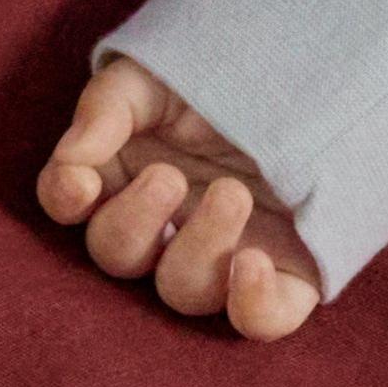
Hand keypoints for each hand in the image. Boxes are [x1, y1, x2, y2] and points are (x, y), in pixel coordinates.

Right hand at [40, 51, 318, 334]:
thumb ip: (108, 106)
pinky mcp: (284, 273)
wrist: (321, 65)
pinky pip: (262, 321)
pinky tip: (252, 264)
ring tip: (233, 194)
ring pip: (184, 290)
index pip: (73, 203)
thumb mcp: (161, 71)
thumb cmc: (228, 74)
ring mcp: (224, 254)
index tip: (79, 179)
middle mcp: (167, 225)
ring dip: (197, 249)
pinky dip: (252, 308)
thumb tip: (73, 160)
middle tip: (169, 177)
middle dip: (135, 221)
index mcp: (127, 173)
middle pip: (119, 256)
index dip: (65, 197)